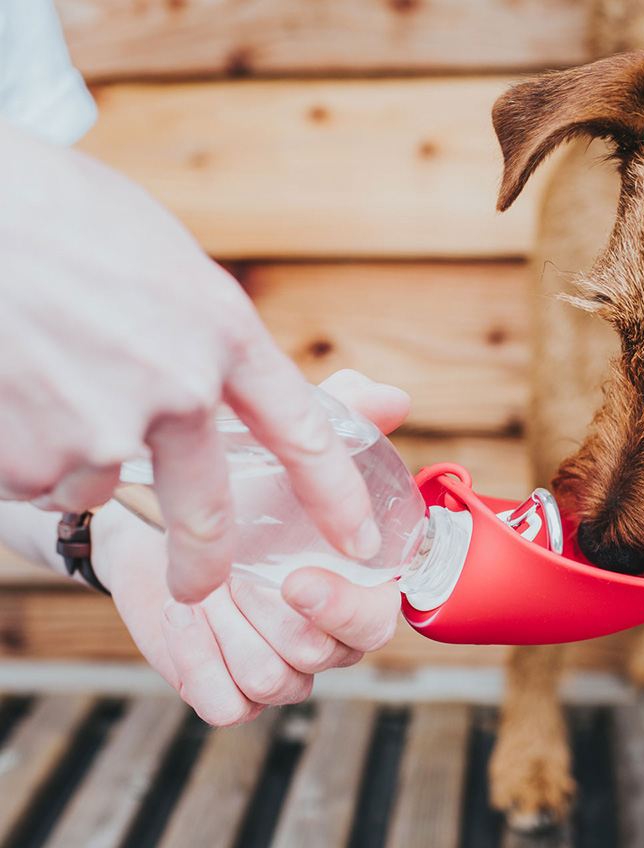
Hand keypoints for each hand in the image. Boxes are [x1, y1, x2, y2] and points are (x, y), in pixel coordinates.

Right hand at [0, 119, 380, 602]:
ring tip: (39, 375)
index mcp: (222, 331)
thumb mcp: (161, 257)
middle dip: (204, 564)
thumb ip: (203, 330)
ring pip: (98, 481)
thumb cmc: (54, 215)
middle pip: (208, 515)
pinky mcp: (31, 457)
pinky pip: (36, 475)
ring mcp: (104, 429)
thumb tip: (224, 381)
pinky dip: (22, 447)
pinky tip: (9, 386)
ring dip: (75, 452)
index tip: (357, 540)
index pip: (304, 433)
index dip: (337, 496)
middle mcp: (178, 389)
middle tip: (198, 584)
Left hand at [90, 372, 409, 725]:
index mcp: (358, 588)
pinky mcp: (228, 691)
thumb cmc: (245, 482)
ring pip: (274, 681)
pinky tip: (183, 616)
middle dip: (267, 612)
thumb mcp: (288, 440)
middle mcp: (327, 637)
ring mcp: (281, 669)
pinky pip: (228, 707)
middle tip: (229, 569)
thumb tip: (393, 396)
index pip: (377, 623)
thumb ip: (345, 415)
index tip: (295, 577)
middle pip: (318, 656)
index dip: (343, 608)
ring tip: (201, 587)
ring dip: (229, 631)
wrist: (159, 520)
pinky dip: (201, 663)